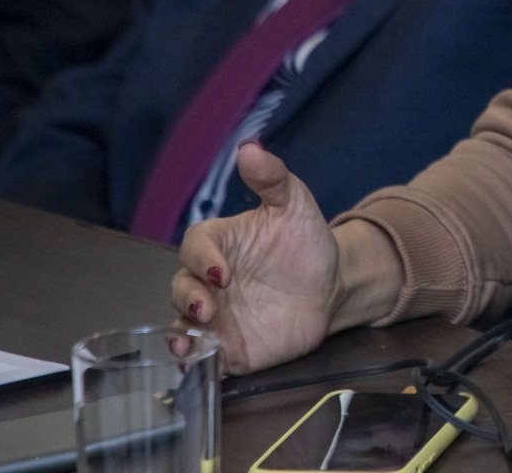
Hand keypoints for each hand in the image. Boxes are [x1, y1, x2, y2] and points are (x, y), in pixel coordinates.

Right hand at [170, 142, 338, 373]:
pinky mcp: (226, 347)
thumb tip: (250, 148)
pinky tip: (196, 363)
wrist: (331, 287)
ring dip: (180, 333)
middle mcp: (208, 282)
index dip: (203, 258)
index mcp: (220, 244)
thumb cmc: (306, 243)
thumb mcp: (295, 206)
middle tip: (209, 307)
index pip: (195, 246)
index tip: (223, 270)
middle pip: (180, 287)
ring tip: (188, 342)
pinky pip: (201, 356)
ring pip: (182, 324)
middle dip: (189, 297)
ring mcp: (214, 317)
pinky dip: (194, 361)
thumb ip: (273, 179)